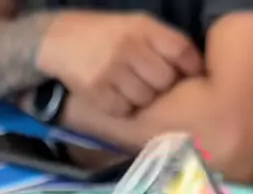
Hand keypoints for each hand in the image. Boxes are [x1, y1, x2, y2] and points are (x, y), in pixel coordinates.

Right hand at [39, 10, 202, 117]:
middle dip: (162, 87)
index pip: (180, 50)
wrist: (60, 40)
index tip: (192, 78)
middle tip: (153, 86)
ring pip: (145, 99)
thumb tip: (192, 69)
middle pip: (165, 80)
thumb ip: (160, 42)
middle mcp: (129, 47)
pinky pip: (123, 110)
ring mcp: (112, 70)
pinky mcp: (97, 91)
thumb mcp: (134, 25)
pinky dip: (123, 108)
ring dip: (142, 99)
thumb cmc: (104, 35)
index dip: (191, 67)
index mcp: (143, 27)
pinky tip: (115, 97)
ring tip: (131, 90)